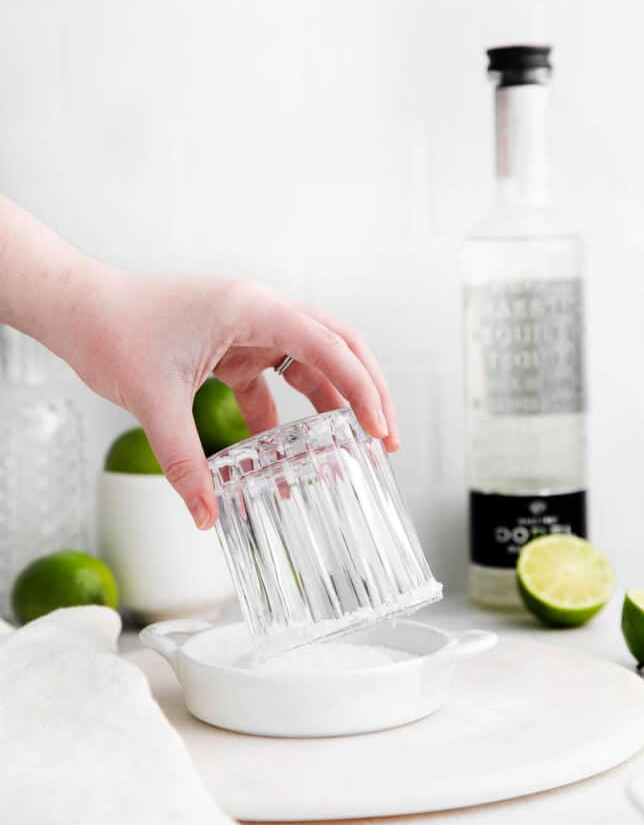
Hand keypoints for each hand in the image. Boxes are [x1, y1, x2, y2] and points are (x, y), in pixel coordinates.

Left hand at [66, 272, 398, 528]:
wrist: (77, 308)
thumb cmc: (112, 331)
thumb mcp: (154, 400)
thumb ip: (184, 461)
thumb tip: (206, 516)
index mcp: (252, 308)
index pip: (328, 346)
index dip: (361, 389)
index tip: (379, 431)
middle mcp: (259, 311)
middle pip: (336, 346)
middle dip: (367, 391)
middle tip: (385, 438)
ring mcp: (247, 327)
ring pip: (309, 362)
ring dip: (332, 403)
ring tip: (350, 448)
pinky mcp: (231, 346)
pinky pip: (271, 381)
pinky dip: (283, 416)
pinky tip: (282, 453)